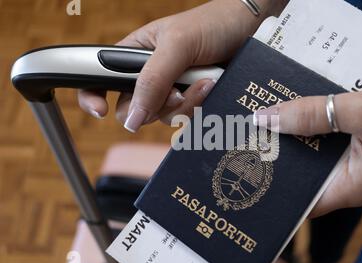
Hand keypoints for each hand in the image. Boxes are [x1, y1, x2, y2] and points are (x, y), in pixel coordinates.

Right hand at [78, 0, 286, 131]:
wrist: (250, 29)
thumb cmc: (211, 24)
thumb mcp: (177, 45)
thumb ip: (152, 80)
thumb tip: (132, 117)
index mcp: (134, 54)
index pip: (99, 78)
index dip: (92, 96)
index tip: (100, 111)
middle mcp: (149, 75)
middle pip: (133, 108)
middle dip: (155, 104)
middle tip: (176, 90)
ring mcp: (172, 89)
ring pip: (162, 117)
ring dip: (185, 104)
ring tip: (205, 81)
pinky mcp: (192, 100)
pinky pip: (186, 118)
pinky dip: (199, 107)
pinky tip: (211, 87)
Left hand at [254, 77, 361, 216]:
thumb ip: (313, 115)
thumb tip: (266, 118)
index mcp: (349, 186)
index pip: (298, 199)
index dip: (271, 186)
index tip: (243, 167)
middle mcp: (348, 177)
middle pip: (302, 171)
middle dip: (276, 153)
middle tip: (243, 134)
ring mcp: (355, 158)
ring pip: (314, 149)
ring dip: (293, 132)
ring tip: (261, 116)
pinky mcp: (360, 140)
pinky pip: (329, 133)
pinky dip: (313, 120)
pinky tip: (294, 104)